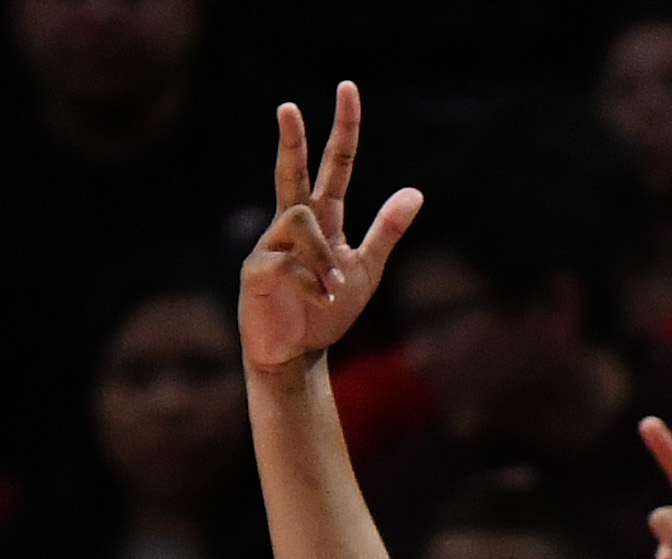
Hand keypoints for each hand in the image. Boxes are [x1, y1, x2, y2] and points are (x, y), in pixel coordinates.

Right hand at [238, 85, 420, 378]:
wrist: (296, 355)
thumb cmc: (326, 312)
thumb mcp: (366, 271)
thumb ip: (386, 232)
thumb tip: (415, 192)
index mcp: (323, 218)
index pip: (335, 164)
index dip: (343, 129)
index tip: (347, 89)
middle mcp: (293, 223)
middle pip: (292, 171)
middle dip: (291, 140)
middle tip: (287, 107)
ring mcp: (271, 244)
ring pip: (299, 221)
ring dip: (323, 257)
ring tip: (333, 289)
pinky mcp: (257, 270)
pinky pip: (287, 260)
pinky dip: (311, 281)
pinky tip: (317, 299)